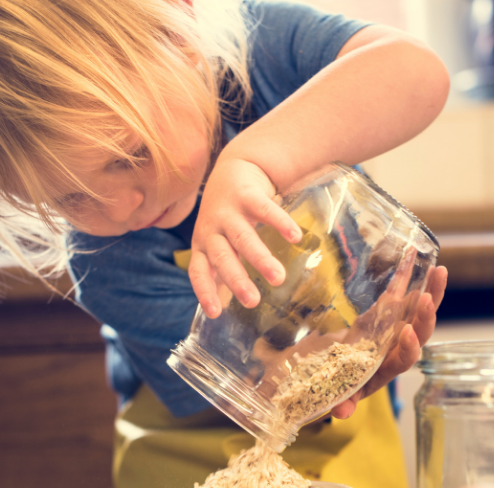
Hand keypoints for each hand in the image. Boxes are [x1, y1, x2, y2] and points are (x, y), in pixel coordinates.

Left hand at [188, 155, 302, 318]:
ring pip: (243, 238)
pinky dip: (280, 223)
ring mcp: (228, 212)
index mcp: (202, 245)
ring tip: (278, 278)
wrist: (233, 168)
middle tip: (252, 301)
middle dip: (237, 280)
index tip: (215, 313)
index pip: (198, 272)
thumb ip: (226, 266)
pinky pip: (264, 210)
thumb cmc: (227, 216)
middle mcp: (211, 229)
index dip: (205, 291)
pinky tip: (295, 237)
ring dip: (260, 258)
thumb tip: (233, 303)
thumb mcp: (219, 241)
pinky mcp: (246, 195)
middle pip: (222, 257)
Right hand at [330, 265, 447, 418]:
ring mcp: (394, 329)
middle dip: (425, 317)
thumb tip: (340, 414)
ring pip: (418, 313)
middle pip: (419, 334)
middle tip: (427, 298)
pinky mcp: (387, 315)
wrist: (329, 367)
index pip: (404, 360)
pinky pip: (403, 296)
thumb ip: (341, 401)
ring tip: (440, 272)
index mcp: (385, 368)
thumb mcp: (334, 391)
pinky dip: (411, 279)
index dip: (408, 348)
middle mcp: (395, 349)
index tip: (406, 332)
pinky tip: (419, 258)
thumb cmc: (332, 381)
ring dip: (431, 293)